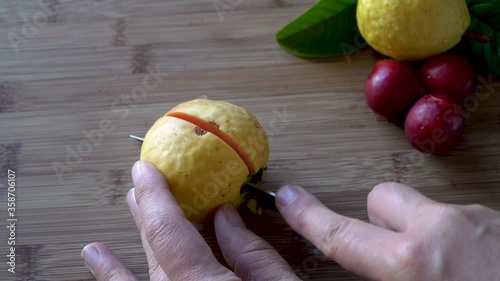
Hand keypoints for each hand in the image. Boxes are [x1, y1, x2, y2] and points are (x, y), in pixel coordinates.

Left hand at [81, 160, 299, 280]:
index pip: (170, 232)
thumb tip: (225, 217)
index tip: (145, 169)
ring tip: (121, 211)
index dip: (156, 197)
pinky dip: (113, 279)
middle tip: (140, 182)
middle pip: (154, 249)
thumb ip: (251, 254)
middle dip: (148, 211)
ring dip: (129, 243)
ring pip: (140, 278)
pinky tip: (96, 258)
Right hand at [276, 182, 499, 280]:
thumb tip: (369, 264)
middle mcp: (441, 231)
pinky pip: (465, 219)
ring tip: (453, 269)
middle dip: (380, 219)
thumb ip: (390, 277)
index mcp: (413, 265)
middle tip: (396, 250)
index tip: (288, 198)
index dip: (307, 217)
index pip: (341, 235)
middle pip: (381, 198)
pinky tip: (483, 268)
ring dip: (426, 231)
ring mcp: (478, 220)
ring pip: (428, 209)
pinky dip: (463, 238)